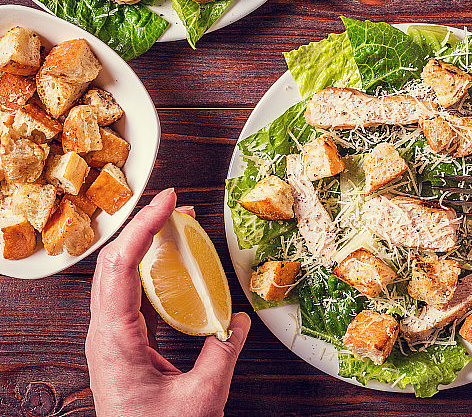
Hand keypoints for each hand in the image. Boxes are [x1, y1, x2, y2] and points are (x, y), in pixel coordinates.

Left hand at [86, 188, 250, 416]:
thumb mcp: (200, 398)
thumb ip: (223, 355)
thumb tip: (240, 322)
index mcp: (115, 340)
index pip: (121, 267)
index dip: (144, 227)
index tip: (167, 201)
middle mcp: (104, 334)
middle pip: (114, 263)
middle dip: (144, 227)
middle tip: (175, 206)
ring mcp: (109, 338)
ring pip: (118, 276)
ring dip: (145, 246)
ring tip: (175, 227)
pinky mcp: (120, 344)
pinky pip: (130, 295)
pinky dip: (150, 271)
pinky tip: (171, 265)